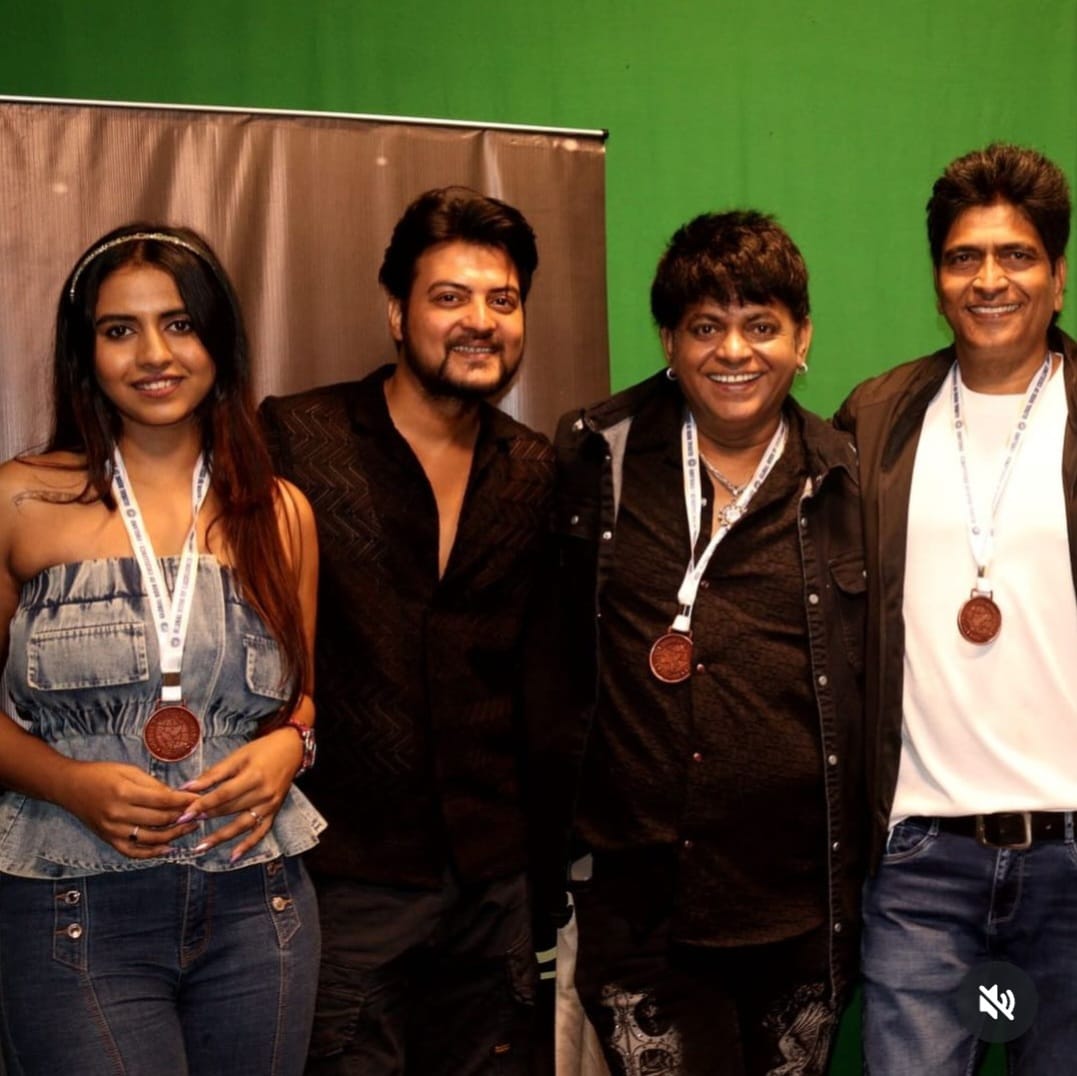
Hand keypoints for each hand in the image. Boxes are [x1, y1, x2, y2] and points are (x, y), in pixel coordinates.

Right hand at [56, 760, 200, 859]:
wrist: (70, 787)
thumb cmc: (101, 774)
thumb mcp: (128, 770)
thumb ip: (153, 784)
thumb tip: (177, 795)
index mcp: (125, 792)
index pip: (163, 800)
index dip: (185, 801)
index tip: (201, 799)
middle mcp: (118, 814)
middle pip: (160, 820)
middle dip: (184, 817)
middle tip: (202, 812)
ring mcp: (113, 830)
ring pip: (151, 838)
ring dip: (175, 834)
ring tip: (191, 827)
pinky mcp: (108, 840)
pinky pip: (133, 852)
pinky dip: (152, 853)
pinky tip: (169, 848)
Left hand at [177, 729, 302, 862]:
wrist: (292, 749)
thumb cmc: (263, 749)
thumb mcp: (238, 756)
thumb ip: (214, 773)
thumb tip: (188, 787)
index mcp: (254, 777)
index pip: (223, 795)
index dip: (203, 804)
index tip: (184, 814)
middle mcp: (263, 794)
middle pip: (230, 809)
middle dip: (206, 816)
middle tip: (184, 826)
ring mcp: (270, 805)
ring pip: (242, 824)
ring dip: (221, 837)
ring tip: (201, 847)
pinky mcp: (274, 811)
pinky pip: (261, 831)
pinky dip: (248, 845)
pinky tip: (233, 856)